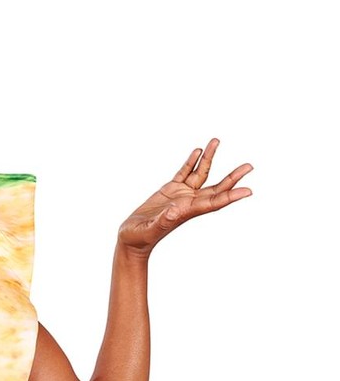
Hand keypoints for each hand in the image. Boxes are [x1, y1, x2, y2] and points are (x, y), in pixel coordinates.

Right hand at [117, 139, 252, 255]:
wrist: (131, 239)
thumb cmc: (140, 238)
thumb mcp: (150, 230)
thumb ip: (163, 221)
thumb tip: (176, 210)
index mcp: (188, 211)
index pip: (215, 202)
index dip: (232, 195)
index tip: (248, 190)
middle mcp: (189, 202)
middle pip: (216, 187)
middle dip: (233, 177)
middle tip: (249, 166)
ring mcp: (180, 195)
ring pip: (201, 174)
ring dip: (209, 159)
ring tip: (216, 141)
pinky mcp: (169, 190)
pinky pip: (184, 173)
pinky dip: (192, 162)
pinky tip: (198, 151)